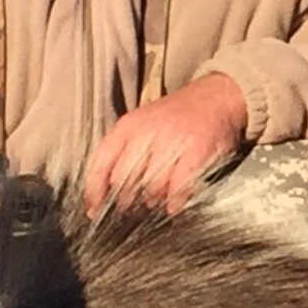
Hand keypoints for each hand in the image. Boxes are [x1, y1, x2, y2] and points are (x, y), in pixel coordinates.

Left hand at [79, 72, 250, 214]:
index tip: (94, 210)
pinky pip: (177, 187)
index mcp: (127, 127)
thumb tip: (100, 197)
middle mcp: (146, 133)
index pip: (100, 164)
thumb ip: (120, 156)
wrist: (214, 98)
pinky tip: (173, 204)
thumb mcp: (140, 127)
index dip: (94, 192)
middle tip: (131, 207)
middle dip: (125, 200)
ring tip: (155, 200)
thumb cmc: (174, 119)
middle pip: (123, 180)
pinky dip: (174, 201)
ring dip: (151, 201)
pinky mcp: (195, 151)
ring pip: (150, 187)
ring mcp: (171, 141)